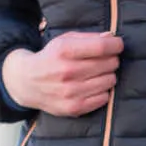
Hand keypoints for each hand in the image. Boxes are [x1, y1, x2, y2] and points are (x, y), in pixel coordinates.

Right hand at [2, 32, 123, 116]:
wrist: (27, 83)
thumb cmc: (51, 58)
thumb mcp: (64, 41)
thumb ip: (88, 38)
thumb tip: (111, 37)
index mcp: (64, 51)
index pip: (102, 47)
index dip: (116, 45)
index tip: (117, 45)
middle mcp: (67, 72)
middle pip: (109, 64)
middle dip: (111, 59)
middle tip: (104, 60)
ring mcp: (71, 92)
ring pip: (109, 81)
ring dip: (108, 75)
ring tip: (98, 74)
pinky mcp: (74, 108)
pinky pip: (104, 98)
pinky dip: (103, 91)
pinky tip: (93, 86)